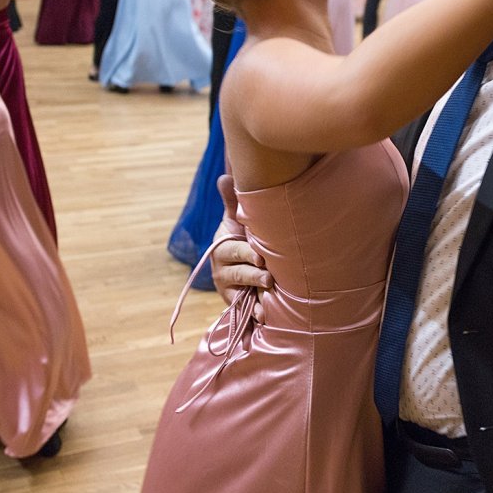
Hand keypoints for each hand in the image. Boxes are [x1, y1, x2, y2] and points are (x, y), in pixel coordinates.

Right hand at [210, 175, 270, 316]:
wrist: (238, 263)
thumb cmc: (240, 236)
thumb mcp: (235, 220)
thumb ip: (231, 201)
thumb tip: (224, 176)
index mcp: (222, 246)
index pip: (233, 250)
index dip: (245, 254)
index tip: (260, 257)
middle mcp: (222, 268)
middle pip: (238, 272)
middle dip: (253, 275)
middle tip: (268, 276)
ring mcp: (228, 287)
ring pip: (242, 290)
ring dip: (256, 292)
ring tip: (270, 292)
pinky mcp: (235, 301)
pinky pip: (244, 309)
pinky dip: (255, 312)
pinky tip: (265, 316)